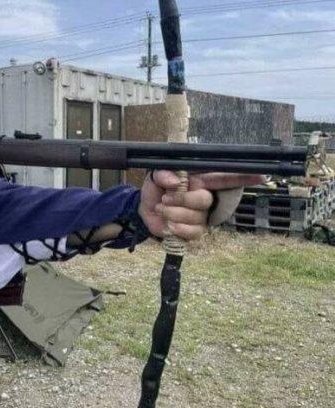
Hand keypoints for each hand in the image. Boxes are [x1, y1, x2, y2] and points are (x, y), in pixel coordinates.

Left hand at [138, 171, 264, 239]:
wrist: (145, 210)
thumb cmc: (156, 190)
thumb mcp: (155, 177)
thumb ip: (163, 174)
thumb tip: (174, 181)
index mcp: (199, 180)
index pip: (224, 177)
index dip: (242, 177)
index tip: (261, 176)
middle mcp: (205, 197)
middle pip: (204, 200)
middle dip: (182, 200)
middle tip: (165, 198)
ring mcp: (202, 216)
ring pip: (196, 217)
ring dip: (173, 213)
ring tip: (162, 208)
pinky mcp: (195, 231)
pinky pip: (194, 232)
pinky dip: (179, 229)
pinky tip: (169, 225)